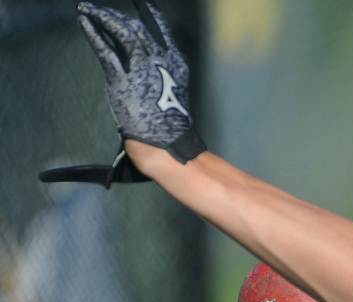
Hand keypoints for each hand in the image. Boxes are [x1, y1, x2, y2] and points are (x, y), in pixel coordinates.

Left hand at [39, 1, 205, 188]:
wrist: (167, 144)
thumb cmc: (169, 127)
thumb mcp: (171, 93)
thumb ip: (159, 76)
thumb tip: (145, 72)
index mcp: (175, 63)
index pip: (159, 29)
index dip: (148, 11)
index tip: (141, 1)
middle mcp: (160, 61)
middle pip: (135, 28)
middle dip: (115, 16)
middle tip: (101, 12)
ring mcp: (142, 69)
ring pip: (121, 32)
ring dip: (103, 17)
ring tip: (88, 10)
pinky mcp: (123, 80)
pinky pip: (105, 50)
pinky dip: (93, 33)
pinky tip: (84, 21)